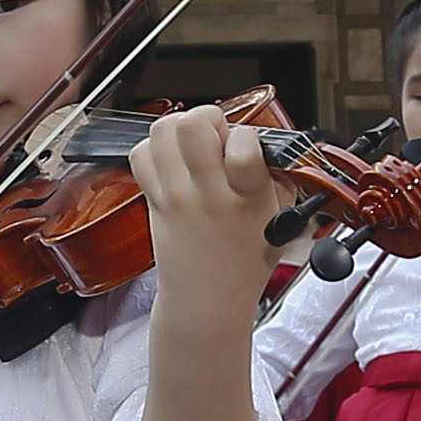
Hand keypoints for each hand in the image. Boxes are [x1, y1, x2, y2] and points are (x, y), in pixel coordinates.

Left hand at [126, 103, 279, 316]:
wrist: (206, 303)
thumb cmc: (244, 265)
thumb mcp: (279, 221)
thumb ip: (277, 179)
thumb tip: (269, 147)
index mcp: (248, 197)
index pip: (243, 145)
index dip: (246, 135)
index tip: (247, 146)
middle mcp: (207, 194)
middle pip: (191, 125)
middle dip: (207, 117)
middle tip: (215, 136)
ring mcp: (176, 196)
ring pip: (161, 131)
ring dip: (179, 128)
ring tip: (193, 146)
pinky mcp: (154, 201)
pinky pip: (140, 154)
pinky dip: (154, 149)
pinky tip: (172, 162)